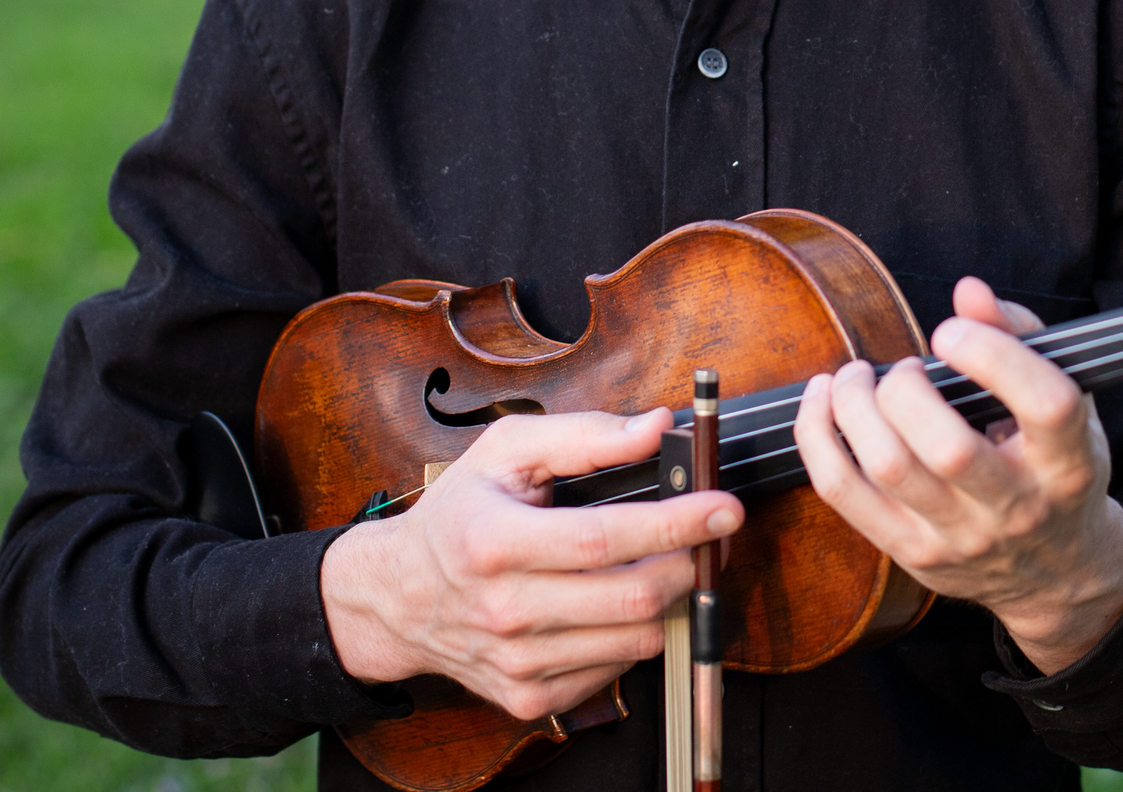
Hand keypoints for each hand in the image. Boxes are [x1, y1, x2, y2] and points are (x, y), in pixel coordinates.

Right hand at [321, 408, 740, 719]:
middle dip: (692, 561)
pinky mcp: (528, 696)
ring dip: (672, 598)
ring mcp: (518, 661)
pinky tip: (622, 599)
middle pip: (634, 597)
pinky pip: (616, 668)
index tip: (725, 507)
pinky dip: (635, 632)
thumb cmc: (459, 514)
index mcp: (496, 542)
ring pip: (636, 638)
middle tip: (712, 533)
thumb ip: (585, 434)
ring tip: (671, 561)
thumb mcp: (506, 450)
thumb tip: (657, 426)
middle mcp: (506, 610)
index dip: (677, 523)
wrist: (397, 597)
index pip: (607, 540)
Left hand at [793, 278, 1122, 673]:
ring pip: (889, 468)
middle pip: (949, 449)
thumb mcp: (1067, 400)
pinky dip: (819, 438)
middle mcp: (1017, 508)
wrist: (1057, 572)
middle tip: (904, 368)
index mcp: (1069, 463)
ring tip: (858, 378)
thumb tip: (967, 292)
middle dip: (906, 389)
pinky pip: (844, 494)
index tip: (952, 333)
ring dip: (855, 405)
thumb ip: (1019, 336)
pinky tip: (823, 403)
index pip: (1045, 406)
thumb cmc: (1056, 468)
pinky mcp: (913, 553)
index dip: (994, 356)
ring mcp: (961, 538)